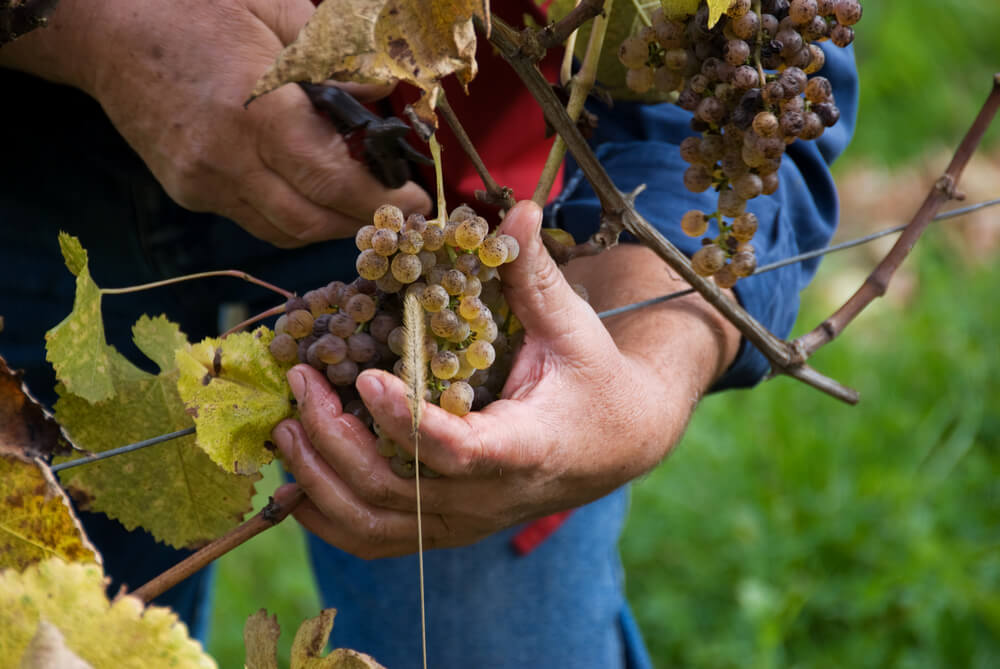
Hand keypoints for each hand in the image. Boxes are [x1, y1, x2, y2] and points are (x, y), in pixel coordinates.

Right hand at [0, 0, 430, 246]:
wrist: (103, 28)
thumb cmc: (195, 7)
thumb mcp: (277, 15)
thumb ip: (337, 62)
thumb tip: (384, 93)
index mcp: (256, 112)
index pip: (333, 182)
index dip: (382, 200)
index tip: (418, 201)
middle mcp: (227, 161)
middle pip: (312, 221)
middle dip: (364, 222)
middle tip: (399, 209)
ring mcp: (203, 183)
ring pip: (283, 231)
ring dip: (330, 223)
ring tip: (361, 202)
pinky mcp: (188, 192)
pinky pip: (255, 220)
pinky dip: (293, 214)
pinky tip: (310, 190)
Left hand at [272, 201, 740, 557]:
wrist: (617, 443)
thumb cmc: (593, 380)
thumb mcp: (572, 327)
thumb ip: (534, 275)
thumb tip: (513, 208)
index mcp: (525, 448)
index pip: (458, 452)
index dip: (406, 422)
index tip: (367, 377)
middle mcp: (489, 498)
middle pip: (396, 492)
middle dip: (336, 438)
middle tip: (303, 380)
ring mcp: (463, 521)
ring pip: (375, 524)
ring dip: (320, 479)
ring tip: (286, 426)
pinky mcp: (445, 526)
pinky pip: (375, 538)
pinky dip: (328, 515)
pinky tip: (295, 479)